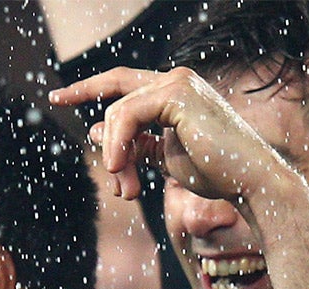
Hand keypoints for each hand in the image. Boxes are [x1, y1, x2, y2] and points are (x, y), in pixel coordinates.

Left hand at [50, 68, 291, 205]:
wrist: (249, 181)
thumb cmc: (214, 173)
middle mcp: (176, 79)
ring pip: (118, 112)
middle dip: (93, 113)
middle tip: (75, 126)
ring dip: (114, 155)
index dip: (89, 88)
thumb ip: (134, 143)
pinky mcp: (176, 93)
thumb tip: (95, 130)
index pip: (123, 84)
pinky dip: (117, 145)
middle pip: (116, 91)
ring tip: (126, 188)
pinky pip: (126, 116)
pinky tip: (119, 168)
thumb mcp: (164, 157)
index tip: (58, 96)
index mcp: (175, 92)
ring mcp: (177, 82)